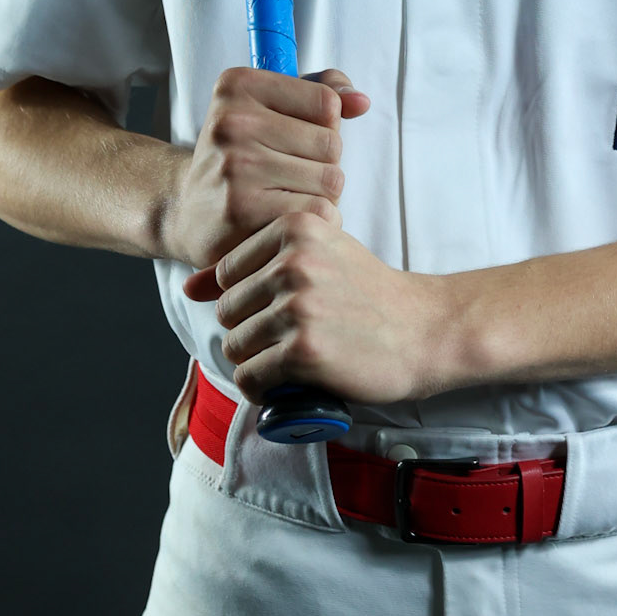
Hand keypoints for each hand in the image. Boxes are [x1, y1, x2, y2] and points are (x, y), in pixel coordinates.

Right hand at [160, 66, 368, 271]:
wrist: (186, 210)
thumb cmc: (240, 155)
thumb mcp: (271, 107)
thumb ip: (321, 91)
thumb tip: (362, 101)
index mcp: (238, 85)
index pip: (328, 103)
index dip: (323, 127)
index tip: (292, 138)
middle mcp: (232, 122)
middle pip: (332, 144)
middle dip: (324, 164)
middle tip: (288, 174)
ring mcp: (235, 167)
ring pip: (330, 180)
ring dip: (321, 195)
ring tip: (286, 196)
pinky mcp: (243, 211)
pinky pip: (319, 212)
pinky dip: (315, 221)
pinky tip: (285, 218)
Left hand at [181, 212, 450, 406]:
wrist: (426, 329)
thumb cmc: (371, 295)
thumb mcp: (321, 255)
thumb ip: (258, 262)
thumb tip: (190, 288)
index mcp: (295, 227)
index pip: (227, 272)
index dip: (250, 300)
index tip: (282, 311)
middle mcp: (293, 261)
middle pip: (228, 311)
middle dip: (250, 332)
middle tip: (288, 341)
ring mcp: (297, 305)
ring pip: (235, 346)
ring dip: (256, 362)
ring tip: (288, 363)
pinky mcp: (304, 349)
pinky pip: (250, 376)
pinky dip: (260, 388)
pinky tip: (283, 384)